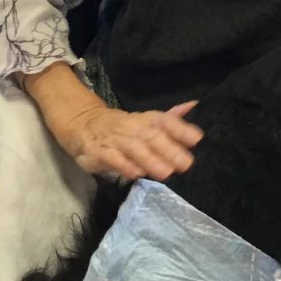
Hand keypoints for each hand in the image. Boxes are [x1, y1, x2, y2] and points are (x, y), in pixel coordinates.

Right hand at [61, 101, 203, 179]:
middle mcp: (132, 127)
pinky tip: (136, 174)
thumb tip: (194, 106)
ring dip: (150, 160)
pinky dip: (124, 166)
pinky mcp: (98, 151)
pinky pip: (112, 159)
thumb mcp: (146, 120)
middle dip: (169, 149)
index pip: (165, 120)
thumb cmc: (122, 127)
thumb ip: (171, 119)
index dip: (181, 129)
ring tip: (166, 173)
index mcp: (145, 119)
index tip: (197, 139)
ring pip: (134, 148)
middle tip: (186, 164)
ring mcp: (114, 139)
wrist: (83, 124)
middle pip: (152, 136)